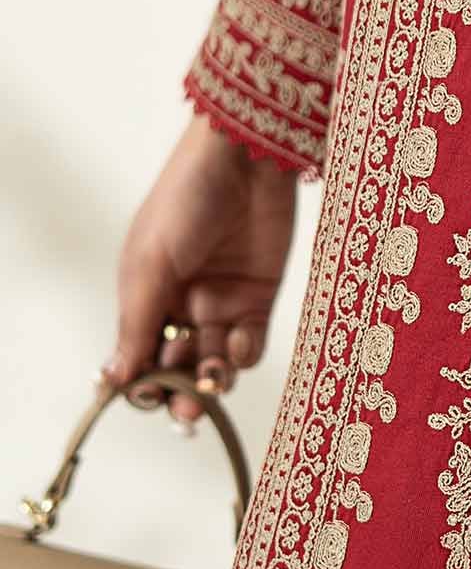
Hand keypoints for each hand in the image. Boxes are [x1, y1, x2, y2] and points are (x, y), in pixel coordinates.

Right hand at [104, 116, 296, 427]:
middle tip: (185, 409)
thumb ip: (137, 322)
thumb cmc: (184, 200)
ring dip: (211, 379)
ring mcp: (221, 302)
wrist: (244, 160)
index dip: (140, 382)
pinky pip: (250, 343)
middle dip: (179, 393)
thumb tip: (113, 379)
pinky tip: (237, 343)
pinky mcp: (259, 296)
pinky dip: (243, 354)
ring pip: (214, 362)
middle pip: (177, 366)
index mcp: (145, 296)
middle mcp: (181, 305)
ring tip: (211, 378)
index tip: (145, 397)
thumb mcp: (151, 263)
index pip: (138, 355)